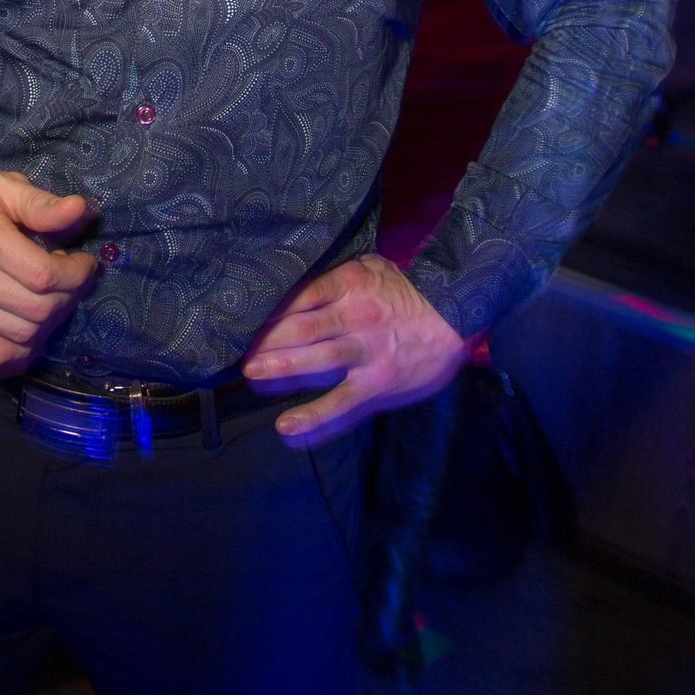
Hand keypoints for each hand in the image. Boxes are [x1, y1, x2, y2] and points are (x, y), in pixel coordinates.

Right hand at [0, 168, 96, 373]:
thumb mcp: (2, 185)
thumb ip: (41, 203)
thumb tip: (79, 210)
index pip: (41, 274)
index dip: (75, 274)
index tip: (84, 263)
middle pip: (35, 308)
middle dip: (67, 298)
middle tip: (72, 282)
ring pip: (19, 336)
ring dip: (49, 324)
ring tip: (53, 300)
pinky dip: (21, 350)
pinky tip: (30, 328)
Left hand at [242, 254, 467, 446]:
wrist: (456, 316)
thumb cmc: (406, 292)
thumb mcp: (372, 268)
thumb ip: (335, 276)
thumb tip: (291, 283)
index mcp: (351, 283)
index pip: (301, 296)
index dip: (270, 312)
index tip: (244, 323)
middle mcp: (357, 316)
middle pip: (304, 328)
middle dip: (268, 342)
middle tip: (238, 354)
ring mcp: (368, 352)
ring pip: (319, 361)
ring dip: (284, 368)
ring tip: (254, 376)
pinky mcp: (379, 385)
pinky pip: (342, 404)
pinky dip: (314, 417)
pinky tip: (287, 427)